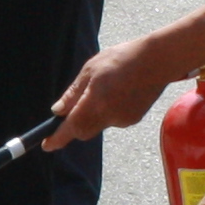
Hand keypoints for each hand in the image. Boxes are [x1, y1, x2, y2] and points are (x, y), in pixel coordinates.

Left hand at [49, 35, 183, 146]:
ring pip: (98, 125)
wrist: (157, 60)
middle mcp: (109, 115)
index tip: (47, 145)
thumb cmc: (122, 59)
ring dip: (93, 114)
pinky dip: (108, 111)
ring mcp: (122, 119)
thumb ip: (73, 93)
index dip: (57, 138)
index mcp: (95, 100)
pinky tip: (119, 92)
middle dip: (74, 125)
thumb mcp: (90, 69)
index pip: (71, 127)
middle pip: (83, 131)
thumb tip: (58, 111)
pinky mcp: (133, 120)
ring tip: (106, 87)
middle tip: (72, 109)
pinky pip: (113, 120)